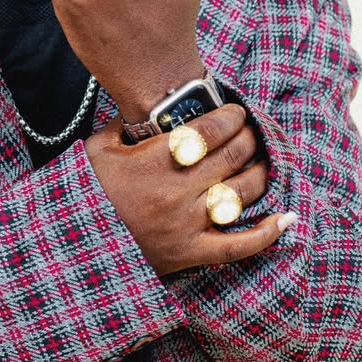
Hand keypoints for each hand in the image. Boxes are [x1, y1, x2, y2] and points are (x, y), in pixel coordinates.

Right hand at [84, 104, 294, 276]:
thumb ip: (121, 125)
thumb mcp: (95, 152)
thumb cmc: (86, 196)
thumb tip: (142, 107)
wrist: (73, 249)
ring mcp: (187, 225)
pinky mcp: (191, 254)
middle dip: (248, 138)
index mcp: (154, 162)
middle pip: (233, 156)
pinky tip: (287, 218)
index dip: (230, 117)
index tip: (236, 112)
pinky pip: (240, 245)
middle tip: (250, 131)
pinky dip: (268, 233)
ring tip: (260, 162)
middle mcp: (176, 192)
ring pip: (243, 192)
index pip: (209, 130)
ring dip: (260, 172)